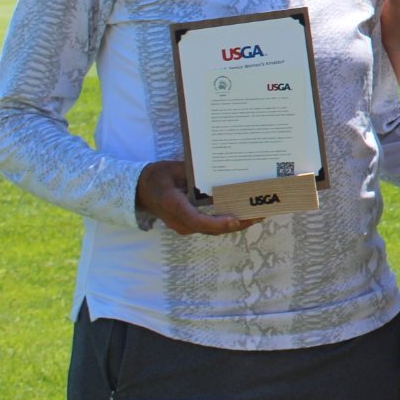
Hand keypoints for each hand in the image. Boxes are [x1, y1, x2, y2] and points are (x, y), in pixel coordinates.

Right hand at [136, 159, 257, 235]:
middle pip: (210, 229)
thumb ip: (194, 173)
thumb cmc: (158, 177)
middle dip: (237, 224)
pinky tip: (244, 214)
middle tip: (260, 214)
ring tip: (258, 214)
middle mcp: (180, 221)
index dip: (217, 223)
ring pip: (212, 230)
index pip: (197, 220)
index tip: (235, 219)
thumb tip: (218, 173)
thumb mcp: (173, 169)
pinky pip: (210, 226)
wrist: (140, 190)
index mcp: (174, 206)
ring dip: (236, 224)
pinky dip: (227, 222)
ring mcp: (184, 226)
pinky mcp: (189, 225)